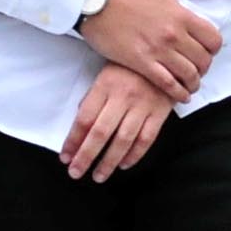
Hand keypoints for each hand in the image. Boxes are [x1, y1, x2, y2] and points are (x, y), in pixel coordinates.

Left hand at [61, 63, 174, 181]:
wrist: (165, 55)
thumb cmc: (130, 66)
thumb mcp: (106, 74)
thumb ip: (93, 99)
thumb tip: (80, 128)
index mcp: (105, 85)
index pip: (84, 119)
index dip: (73, 140)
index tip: (66, 156)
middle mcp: (123, 96)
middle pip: (100, 132)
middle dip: (86, 156)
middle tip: (76, 172)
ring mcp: (143, 105)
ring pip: (123, 140)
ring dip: (109, 161)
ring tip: (99, 175)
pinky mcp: (160, 112)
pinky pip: (146, 139)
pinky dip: (134, 155)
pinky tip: (123, 164)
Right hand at [80, 0, 223, 99]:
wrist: (96, 4)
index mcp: (181, 15)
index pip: (213, 40)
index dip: (214, 48)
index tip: (207, 51)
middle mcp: (174, 35)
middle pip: (204, 60)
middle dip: (204, 67)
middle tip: (198, 68)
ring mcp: (158, 51)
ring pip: (189, 75)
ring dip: (193, 82)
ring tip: (191, 84)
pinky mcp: (142, 63)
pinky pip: (168, 84)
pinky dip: (178, 93)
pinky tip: (181, 95)